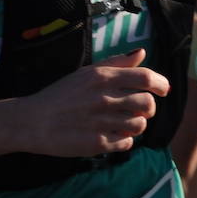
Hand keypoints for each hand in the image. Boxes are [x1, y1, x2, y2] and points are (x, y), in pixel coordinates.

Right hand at [17, 48, 169, 155]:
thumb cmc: (61, 95)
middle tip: (141, 110)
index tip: (163, 90)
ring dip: (137, 125)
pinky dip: (125, 140)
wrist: (32, 122)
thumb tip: (142, 53)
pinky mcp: (97, 144)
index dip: (161, 84)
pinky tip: (113, 135)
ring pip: (140, 125)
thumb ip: (116, 63)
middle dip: (149, 108)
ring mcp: (101, 122)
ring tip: (124, 123)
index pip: (146, 78)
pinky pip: (127, 143)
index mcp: (103, 78)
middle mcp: (104, 99)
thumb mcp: (86, 73)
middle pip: (147, 103)